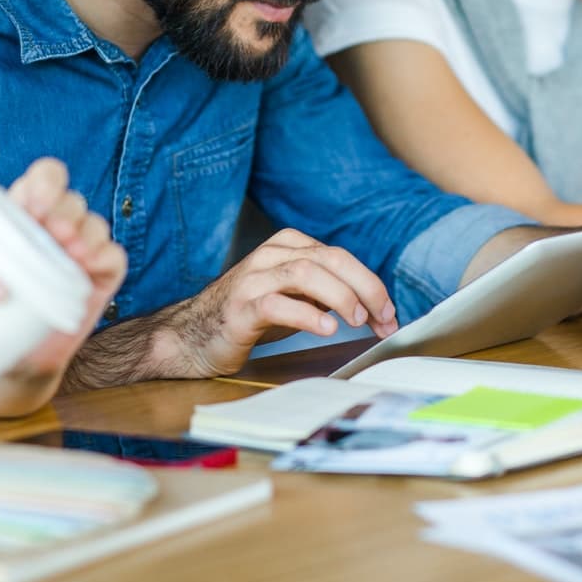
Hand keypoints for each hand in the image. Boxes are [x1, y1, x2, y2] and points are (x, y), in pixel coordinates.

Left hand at [2, 158, 127, 379]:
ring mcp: (83, 251)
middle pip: (72, 200)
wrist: (13, 362)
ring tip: (67, 249)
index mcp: (30, 215)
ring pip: (95, 223)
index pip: (47, 177)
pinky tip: (84, 266)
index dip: (46, 182)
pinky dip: (102, 255)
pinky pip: (114, 255)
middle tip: (49, 229)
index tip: (31, 204)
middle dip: (63, 209)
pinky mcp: (102, 276)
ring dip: (83, 231)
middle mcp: (59, 228)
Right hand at [151, 230, 399, 378]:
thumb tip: (373, 304)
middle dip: (365, 287)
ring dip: (340, 296)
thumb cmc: (249, 315)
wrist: (193, 335)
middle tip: (383, 318)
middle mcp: (270, 256)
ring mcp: (253, 279)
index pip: (339, 256)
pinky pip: (277, 303)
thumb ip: (325, 291)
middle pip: (329, 259)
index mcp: (286, 246)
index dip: (370, 282)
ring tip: (357, 319)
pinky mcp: (240, 307)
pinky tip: (326, 328)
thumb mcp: (293, 296)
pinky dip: (307, 314)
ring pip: (305, 273)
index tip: (388, 312)